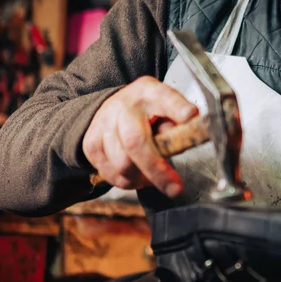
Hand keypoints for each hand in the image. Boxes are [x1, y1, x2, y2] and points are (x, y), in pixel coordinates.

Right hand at [82, 76, 197, 195]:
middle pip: (136, 142)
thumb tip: (184, 140)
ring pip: (122, 165)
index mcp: (149, 92)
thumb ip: (178, 122)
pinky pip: (111, 174)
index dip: (177, 107)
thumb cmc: (148, 111)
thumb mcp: (167, 107)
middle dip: (157, 171)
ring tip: (152, 174)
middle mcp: (122, 106)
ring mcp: (103, 124)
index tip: (190, 116)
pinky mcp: (91, 144)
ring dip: (142, 179)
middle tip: (175, 189)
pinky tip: (136, 173)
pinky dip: (127, 182)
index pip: (165, 97)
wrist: (112, 107)